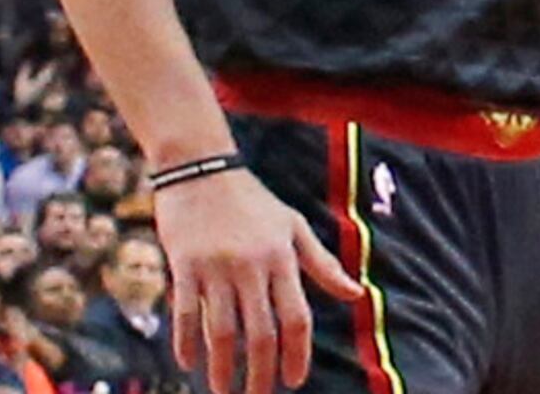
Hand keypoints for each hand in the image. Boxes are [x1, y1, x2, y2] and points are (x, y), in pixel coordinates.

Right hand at [158, 165, 361, 393]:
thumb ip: (322, 264)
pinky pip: (186, 313)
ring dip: (222, 367)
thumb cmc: (252, 200)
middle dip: (260, 372)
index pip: (297, 317)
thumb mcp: (293, 226)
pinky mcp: (184, 265)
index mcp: (283, 258)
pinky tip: (187, 364)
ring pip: (221, 330)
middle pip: (260, 332)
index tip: (293, 382)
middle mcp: (252, 266)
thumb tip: (356, 294)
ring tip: (222, 391)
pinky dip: (186, 342)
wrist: (201, 168)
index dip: (297, 354)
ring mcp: (216, 267)